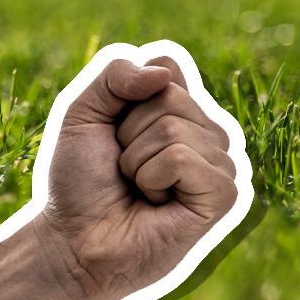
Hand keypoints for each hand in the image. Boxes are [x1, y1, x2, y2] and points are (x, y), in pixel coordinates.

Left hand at [38, 54, 240, 299]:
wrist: (75, 237)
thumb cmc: (80, 180)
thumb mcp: (82, 113)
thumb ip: (113, 77)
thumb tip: (162, 74)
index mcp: (180, 110)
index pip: (166, 63)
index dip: (124, 92)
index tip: (111, 128)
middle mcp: (206, 133)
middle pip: (168, 94)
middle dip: (127, 131)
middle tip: (123, 168)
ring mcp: (220, 164)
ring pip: (173, 127)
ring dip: (135, 159)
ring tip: (138, 187)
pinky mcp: (224, 195)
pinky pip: (181, 157)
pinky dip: (151, 177)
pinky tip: (155, 202)